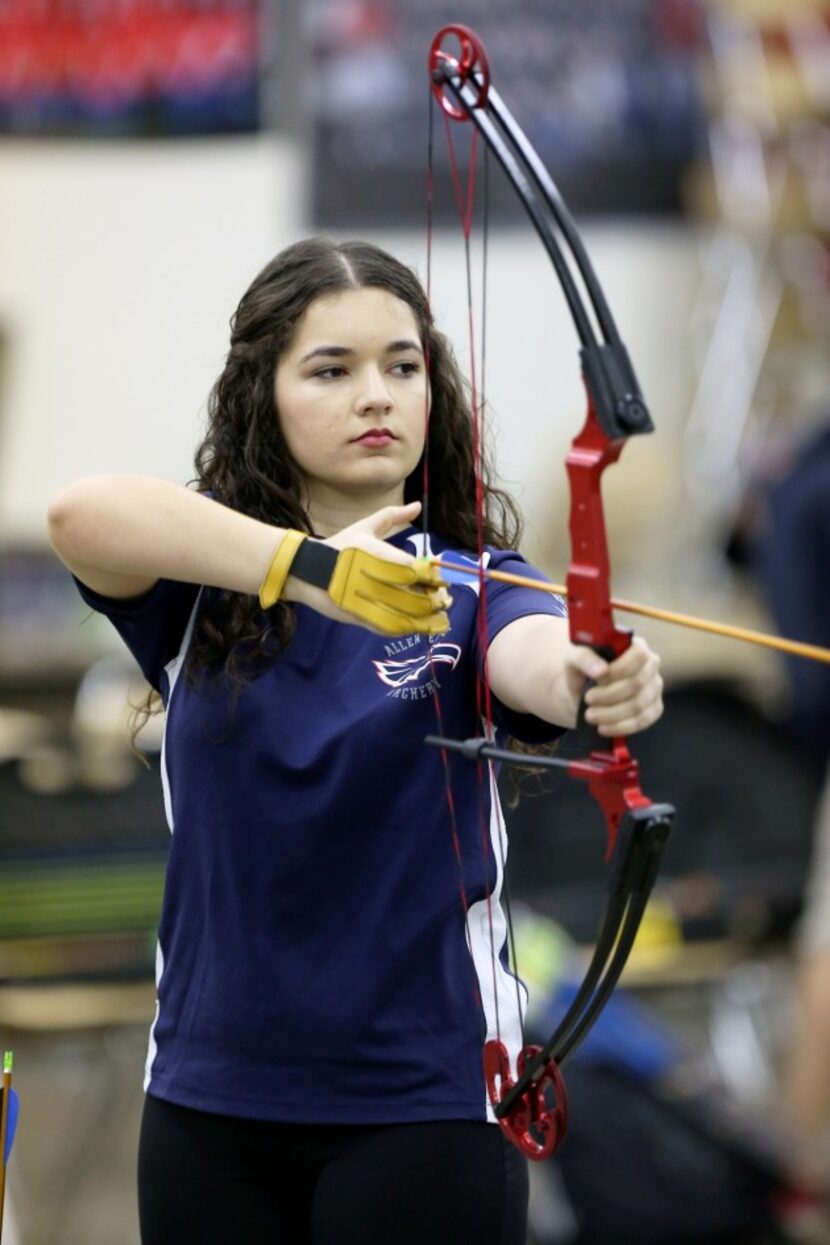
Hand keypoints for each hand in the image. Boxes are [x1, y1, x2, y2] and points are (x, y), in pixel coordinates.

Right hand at [286, 501, 451, 634]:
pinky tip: (417, 627)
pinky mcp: (362, 619)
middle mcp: (379, 580)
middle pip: (419, 596)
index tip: (439, 581)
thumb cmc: (340, 546)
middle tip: (443, 601)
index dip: (434, 579)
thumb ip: (393, 516)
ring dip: (428, 619)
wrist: (306, 570)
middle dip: (436, 600)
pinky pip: (392, 628)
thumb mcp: (365, 526)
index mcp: (383, 556)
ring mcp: (370, 602)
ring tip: (438, 618)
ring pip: (409, 616)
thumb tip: (418, 506)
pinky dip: (408, 629)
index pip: (420, 571)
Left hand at [565, 635, 663, 736]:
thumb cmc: (583, 669)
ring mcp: (655, 688)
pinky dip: (620, 727)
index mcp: (636, 645)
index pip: (639, 655)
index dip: (620, 669)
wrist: (584, 690)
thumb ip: (584, 657)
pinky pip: (643, 721)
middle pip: (637, 683)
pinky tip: (603, 727)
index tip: (598, 679)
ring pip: (639, 705)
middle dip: (609, 695)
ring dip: (611, 714)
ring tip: (590, 715)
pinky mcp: (654, 708)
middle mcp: (651, 665)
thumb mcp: (575, 658)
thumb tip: (600, 670)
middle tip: (588, 699)